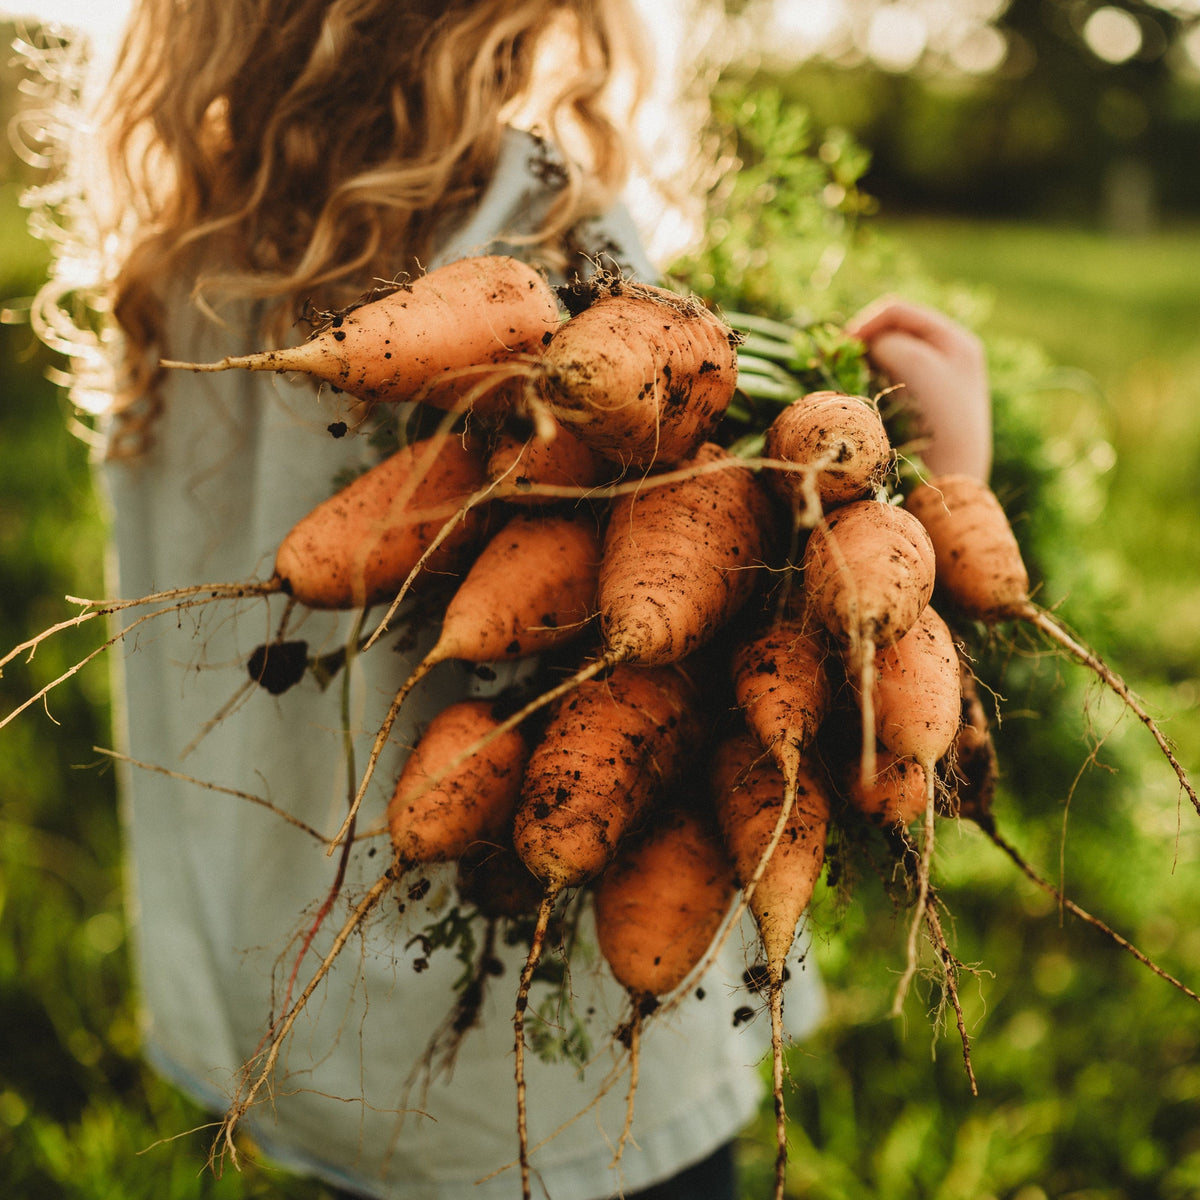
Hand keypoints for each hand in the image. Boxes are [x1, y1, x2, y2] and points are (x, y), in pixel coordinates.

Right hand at [846, 296, 991, 481]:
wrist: (950, 480)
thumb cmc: (939, 420)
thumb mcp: (917, 364)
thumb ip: (889, 341)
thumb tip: (868, 347)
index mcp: (954, 340)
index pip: (896, 312)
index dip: (863, 324)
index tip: (838, 350)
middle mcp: (946, 357)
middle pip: (889, 333)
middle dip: (861, 346)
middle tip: (837, 367)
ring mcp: (932, 385)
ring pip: (884, 361)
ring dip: (862, 368)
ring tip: (849, 385)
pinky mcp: (917, 411)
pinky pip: (884, 386)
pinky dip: (868, 388)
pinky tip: (861, 401)